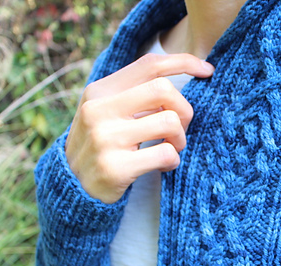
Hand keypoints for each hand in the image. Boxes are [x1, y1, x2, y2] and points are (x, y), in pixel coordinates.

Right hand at [65, 53, 214, 203]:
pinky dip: (172, 162)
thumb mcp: (107, 112)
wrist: (72, 188)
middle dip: (184, 110)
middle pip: (164, 90)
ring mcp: (105, 139)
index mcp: (100, 91)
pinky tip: (162, 166)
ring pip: (170, 123)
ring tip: (170, 149)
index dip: (184, 62)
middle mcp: (98, 110)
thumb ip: (135, 94)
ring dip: (180, 140)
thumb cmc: (103, 145)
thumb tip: (184, 73)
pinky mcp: (115, 167)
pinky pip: (166, 154)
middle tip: (179, 130)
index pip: (149, 64)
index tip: (207, 70)